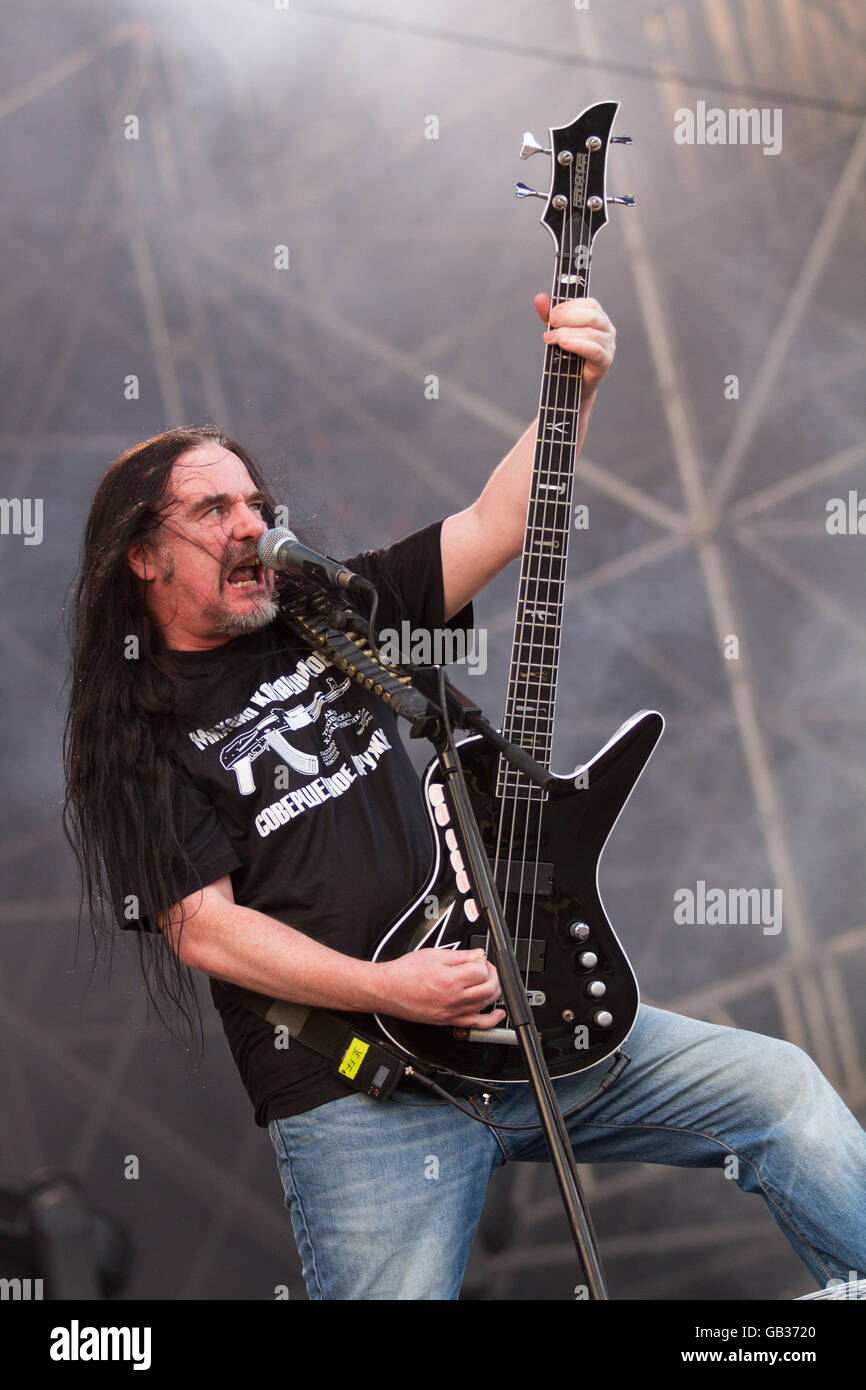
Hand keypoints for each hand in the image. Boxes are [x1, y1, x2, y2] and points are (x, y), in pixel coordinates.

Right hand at [374, 947, 505, 1028]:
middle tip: (486, 968)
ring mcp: (452, 1012)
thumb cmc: (404, 973)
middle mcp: (453, 998)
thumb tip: (477, 955)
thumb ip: (459, 956)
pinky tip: (498, 1014)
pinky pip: (476, 1025)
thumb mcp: (433, 955)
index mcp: (450, 979)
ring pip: (485, 1004)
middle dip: (492, 975)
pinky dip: (492, 1020)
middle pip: (488, 988)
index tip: (478, 958)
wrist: (387, 990)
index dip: (482, 961)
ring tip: (489, 982)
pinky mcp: (448, 1021)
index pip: (481, 970)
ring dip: (493, 991)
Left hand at [534, 293, 615, 395]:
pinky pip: (593, 349)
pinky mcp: (605, 360)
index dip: (570, 305)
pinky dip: (577, 344)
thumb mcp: (556, 331)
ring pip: (590, 333)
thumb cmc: (568, 355)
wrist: (572, 385)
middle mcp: (607, 329)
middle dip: (568, 317)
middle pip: (591, 316)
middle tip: (551, 323)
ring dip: (566, 333)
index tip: (552, 313)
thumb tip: (539, 297)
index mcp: (598, 317)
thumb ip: (549, 315)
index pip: (590, 304)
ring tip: (549, 338)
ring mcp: (609, 344)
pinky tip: (563, 344)